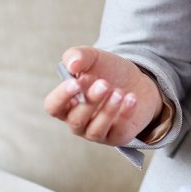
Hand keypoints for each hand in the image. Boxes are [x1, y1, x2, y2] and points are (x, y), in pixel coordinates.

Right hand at [43, 46, 162, 145]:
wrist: (137, 81)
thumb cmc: (108, 71)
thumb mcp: (93, 57)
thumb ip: (78, 56)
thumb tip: (72, 65)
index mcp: (66, 103)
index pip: (54, 106)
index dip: (62, 96)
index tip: (76, 82)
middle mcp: (78, 121)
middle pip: (76, 119)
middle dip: (90, 101)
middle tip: (104, 83)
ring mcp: (97, 131)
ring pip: (95, 130)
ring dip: (107, 110)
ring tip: (119, 92)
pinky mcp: (117, 136)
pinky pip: (118, 132)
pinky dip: (125, 114)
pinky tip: (131, 98)